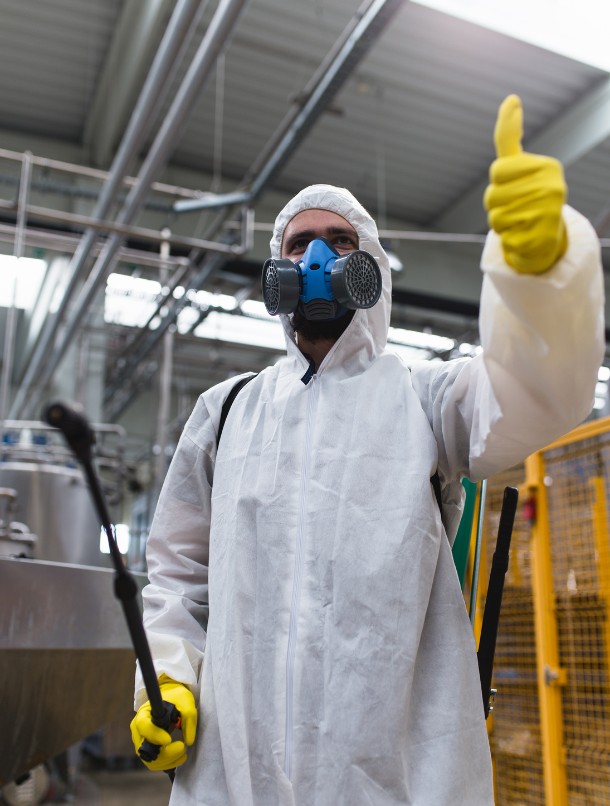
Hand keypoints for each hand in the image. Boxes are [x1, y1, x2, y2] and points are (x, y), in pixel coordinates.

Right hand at [130, 675, 197, 770]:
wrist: (171, 699)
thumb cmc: (176, 698)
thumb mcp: (185, 702)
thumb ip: (189, 719)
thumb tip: (189, 741)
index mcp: (144, 713)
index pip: (144, 727)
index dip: (155, 735)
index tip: (169, 740)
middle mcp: (138, 729)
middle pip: (146, 749)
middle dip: (166, 753)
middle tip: (183, 748)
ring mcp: (141, 741)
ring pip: (150, 760)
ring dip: (168, 761)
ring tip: (183, 754)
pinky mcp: (147, 750)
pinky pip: (154, 762)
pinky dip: (167, 763)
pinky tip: (179, 757)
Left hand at [483, 94, 567, 273]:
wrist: (545, 235)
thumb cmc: (527, 194)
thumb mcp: (517, 164)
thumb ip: (509, 136)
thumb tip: (511, 98)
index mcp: (547, 167)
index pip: (498, 171)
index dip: (497, 180)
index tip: (512, 182)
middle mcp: (553, 188)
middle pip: (492, 196)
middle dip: (495, 204)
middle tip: (513, 206)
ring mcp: (549, 214)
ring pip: (495, 219)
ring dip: (499, 223)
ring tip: (517, 220)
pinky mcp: (541, 239)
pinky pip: (505, 238)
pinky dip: (508, 239)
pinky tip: (522, 235)